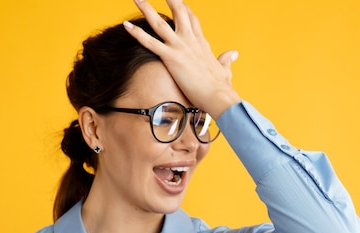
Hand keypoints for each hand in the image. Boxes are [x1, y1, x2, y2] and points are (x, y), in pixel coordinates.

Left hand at [124, 0, 241, 118]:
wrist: (219, 96)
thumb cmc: (221, 87)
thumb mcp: (225, 69)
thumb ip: (227, 59)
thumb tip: (233, 53)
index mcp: (201, 43)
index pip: (191, 19)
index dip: (184, 8)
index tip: (178, 1)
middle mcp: (190, 40)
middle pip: (178, 12)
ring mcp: (180, 47)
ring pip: (160, 23)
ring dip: (147, 8)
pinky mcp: (172, 58)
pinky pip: (150, 43)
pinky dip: (137, 34)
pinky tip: (126, 25)